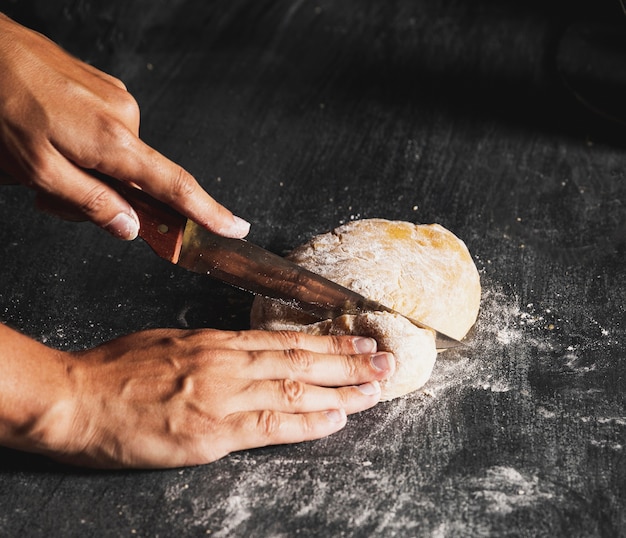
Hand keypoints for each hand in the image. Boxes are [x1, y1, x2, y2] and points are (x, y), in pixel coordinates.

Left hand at [0, 14, 248, 239]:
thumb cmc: (1, 104)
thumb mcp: (37, 170)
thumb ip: (89, 203)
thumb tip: (131, 227)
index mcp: (114, 142)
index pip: (176, 187)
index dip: (209, 212)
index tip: (236, 228)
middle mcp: (126, 118)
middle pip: (140, 180)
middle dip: (109, 198)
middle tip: (56, 198)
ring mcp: (118, 100)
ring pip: (120, 159)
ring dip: (93, 173)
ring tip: (46, 160)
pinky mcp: (105, 89)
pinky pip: (110, 135)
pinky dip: (89, 149)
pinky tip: (55, 139)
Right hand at [44, 329, 393, 468]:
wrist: (74, 399)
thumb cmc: (116, 369)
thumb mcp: (170, 343)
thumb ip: (212, 350)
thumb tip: (246, 353)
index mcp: (216, 343)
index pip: (285, 341)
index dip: (328, 340)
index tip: (359, 338)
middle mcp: (226, 365)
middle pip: (300, 362)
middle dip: (348, 361)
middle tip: (385, 360)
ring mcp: (220, 399)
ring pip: (294, 391)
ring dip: (341, 390)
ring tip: (376, 388)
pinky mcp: (209, 435)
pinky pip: (269, 426)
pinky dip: (306, 422)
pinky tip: (336, 418)